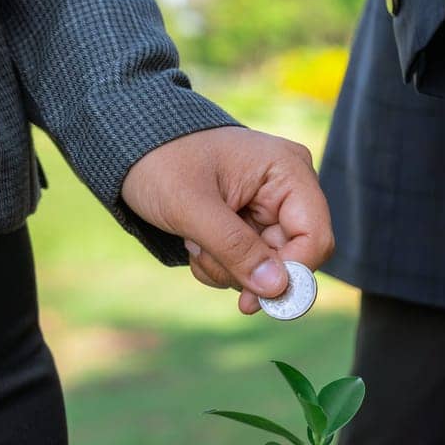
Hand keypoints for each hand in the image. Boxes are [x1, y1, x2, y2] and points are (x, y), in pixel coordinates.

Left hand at [120, 126, 333, 314]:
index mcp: (288, 171)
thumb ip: (236, 247)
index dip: (292, 274)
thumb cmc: (159, 160)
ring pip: (268, 266)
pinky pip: (250, 261)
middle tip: (203, 258)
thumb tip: (279, 289)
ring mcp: (271, 206)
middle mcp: (289, 188)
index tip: (254, 300)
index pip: (314, 238)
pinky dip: (221, 263)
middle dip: (245, 268)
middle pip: (292, 256)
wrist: (130, 143)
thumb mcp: (191, 206)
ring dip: (227, 267)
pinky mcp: (253, 221)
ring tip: (193, 241)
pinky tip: (196, 242)